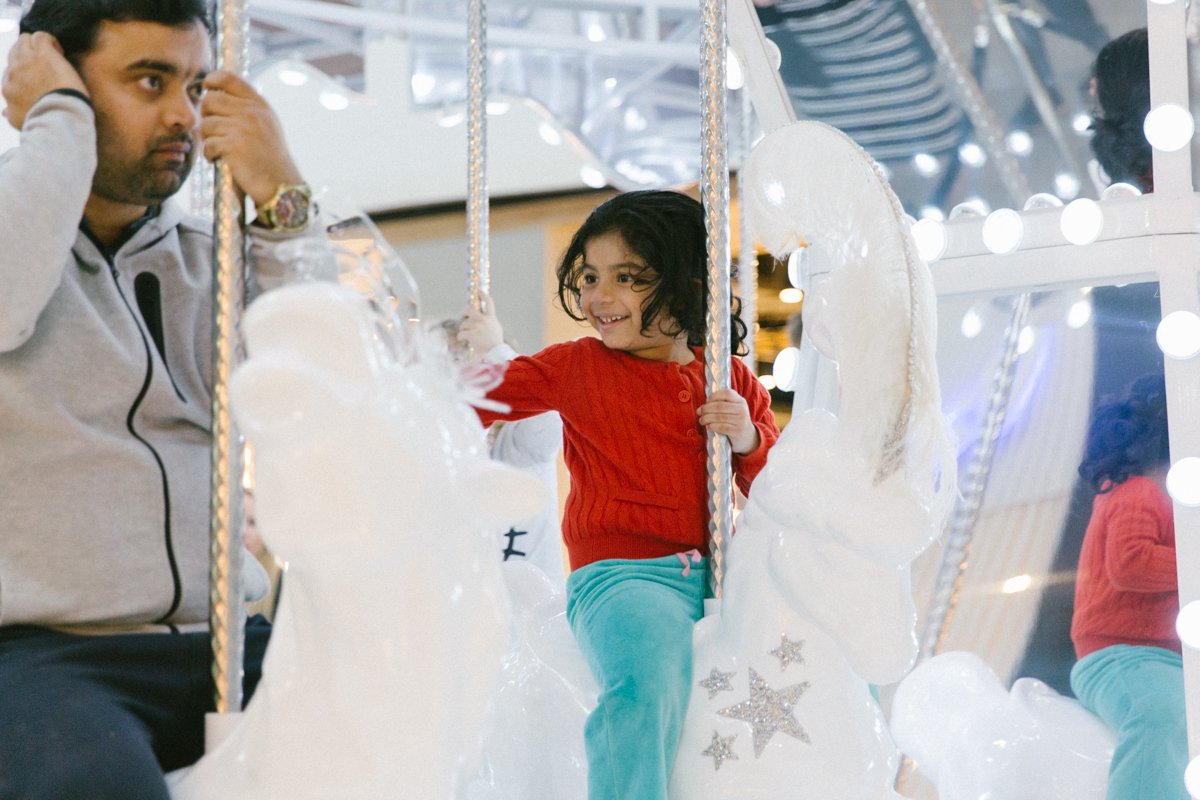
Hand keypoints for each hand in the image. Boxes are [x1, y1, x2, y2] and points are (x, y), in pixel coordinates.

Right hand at [2, 33, 86, 129]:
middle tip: (45, 66)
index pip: (11, 72)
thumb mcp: (19, 121)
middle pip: (15, 53)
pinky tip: (59, 52)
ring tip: (53, 57)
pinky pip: (41, 36)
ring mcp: (28, 60)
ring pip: (26, 40)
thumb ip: (11, 113)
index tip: (39, 80)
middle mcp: (14, 71)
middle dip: (28, 55)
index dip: (24, 73)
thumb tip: (3, 111)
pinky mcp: (45, 54)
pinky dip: (50, 40)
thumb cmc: (41, 122)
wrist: (57, 118)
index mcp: (8, 87)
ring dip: (37, 45)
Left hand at [200, 70, 302, 206]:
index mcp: (260, 105)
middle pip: (210, 100)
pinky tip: (219, 160)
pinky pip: (208, 144)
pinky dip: (210, 154)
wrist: (281, 186)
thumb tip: (215, 94)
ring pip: (206, 124)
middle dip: (206, 115)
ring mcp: (243, 128)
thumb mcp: (267, 125)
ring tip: (220, 149)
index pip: (228, 78)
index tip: (207, 88)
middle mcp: (252, 113)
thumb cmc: (270, 159)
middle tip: (213, 131)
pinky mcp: (233, 146)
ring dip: (208, 139)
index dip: (212, 80)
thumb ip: (248, 108)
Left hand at [457, 291, 504, 355]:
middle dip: (464, 312)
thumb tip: (483, 316)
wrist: (496, 351)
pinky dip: (461, 337)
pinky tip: (464, 340)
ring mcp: (477, 326)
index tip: (478, 290)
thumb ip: (489, 320)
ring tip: (468, 335)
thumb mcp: (496, 327)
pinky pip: (461, 334)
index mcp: (491, 317)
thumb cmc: (496, 341)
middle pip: (469, 309)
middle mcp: (483, 319)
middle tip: (464, 316)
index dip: (482, 294)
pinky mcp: (471, 334)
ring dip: (464, 330)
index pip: (488, 302)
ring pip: (464, 324)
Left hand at [698, 388, 760, 454]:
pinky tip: (708, 427)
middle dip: (706, 409)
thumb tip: (705, 403)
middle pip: (720, 406)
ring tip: (701, 420)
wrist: (748, 437)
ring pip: (719, 417)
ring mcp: (740, 421)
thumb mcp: (735, 409)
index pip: (727, 393)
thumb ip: (724, 403)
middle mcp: (742, 409)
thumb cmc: (736, 421)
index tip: (706, 401)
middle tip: (699, 412)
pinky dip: (712, 426)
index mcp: (741, 401)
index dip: (714, 396)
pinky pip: (721, 427)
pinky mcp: (737, 431)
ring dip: (706, 418)